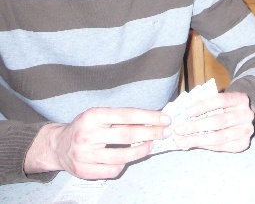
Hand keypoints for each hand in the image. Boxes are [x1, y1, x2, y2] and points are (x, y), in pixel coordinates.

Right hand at [25, 107, 170, 179]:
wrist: (57, 146)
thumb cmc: (85, 127)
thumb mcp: (99, 115)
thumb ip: (122, 117)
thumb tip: (154, 119)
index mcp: (92, 116)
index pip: (127, 115)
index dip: (150, 117)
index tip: (166, 119)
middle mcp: (87, 135)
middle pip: (128, 135)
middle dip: (152, 133)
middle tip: (166, 132)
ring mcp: (84, 154)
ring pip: (123, 156)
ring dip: (143, 150)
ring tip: (151, 145)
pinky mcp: (83, 171)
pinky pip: (113, 169)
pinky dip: (125, 164)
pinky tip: (128, 158)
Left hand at [172, 91, 254, 152]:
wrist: (244, 118)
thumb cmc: (226, 108)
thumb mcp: (220, 101)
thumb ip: (206, 104)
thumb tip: (183, 112)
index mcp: (241, 99)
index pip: (221, 100)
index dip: (203, 105)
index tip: (187, 111)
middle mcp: (246, 115)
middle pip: (219, 121)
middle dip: (196, 126)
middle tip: (178, 129)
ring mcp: (246, 130)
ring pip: (219, 137)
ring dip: (197, 139)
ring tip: (181, 141)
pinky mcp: (243, 143)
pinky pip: (221, 147)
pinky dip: (205, 146)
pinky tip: (193, 145)